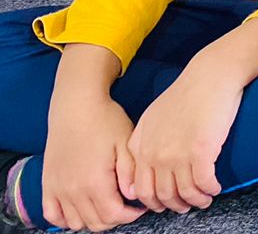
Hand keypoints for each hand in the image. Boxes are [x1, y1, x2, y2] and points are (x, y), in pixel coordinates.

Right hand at [41, 78, 142, 230]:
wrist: (76, 107)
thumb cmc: (105, 121)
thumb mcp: (126, 142)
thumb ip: (130, 172)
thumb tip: (133, 195)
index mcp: (95, 182)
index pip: (114, 216)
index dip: (131, 215)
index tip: (140, 207)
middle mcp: (73, 190)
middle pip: (96, 223)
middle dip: (115, 219)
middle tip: (126, 206)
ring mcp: (57, 189)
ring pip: (76, 223)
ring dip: (93, 220)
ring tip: (107, 205)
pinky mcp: (47, 184)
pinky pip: (53, 215)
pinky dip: (67, 219)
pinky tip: (81, 208)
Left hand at [125, 57, 241, 215]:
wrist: (210, 75)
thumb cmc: (186, 93)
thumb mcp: (152, 117)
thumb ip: (141, 145)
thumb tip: (141, 173)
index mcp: (141, 147)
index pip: (141, 189)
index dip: (155, 202)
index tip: (167, 202)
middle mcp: (155, 154)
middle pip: (162, 196)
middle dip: (176, 205)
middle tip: (187, 206)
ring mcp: (177, 154)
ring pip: (184, 193)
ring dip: (195, 201)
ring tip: (205, 199)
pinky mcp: (201, 151)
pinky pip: (204, 183)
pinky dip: (210, 190)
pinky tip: (215, 188)